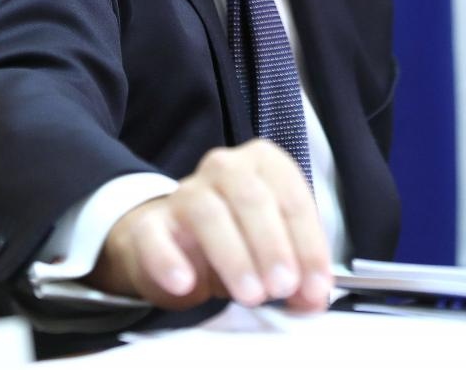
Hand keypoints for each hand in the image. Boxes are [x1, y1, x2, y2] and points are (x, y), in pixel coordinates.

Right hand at [85, 139, 332, 311]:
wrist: (173, 243)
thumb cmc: (236, 239)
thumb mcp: (274, 252)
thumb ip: (298, 273)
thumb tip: (314, 299)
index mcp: (263, 166)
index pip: (292, 197)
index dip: (308, 243)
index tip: (316, 285)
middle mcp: (224, 169)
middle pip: (249, 197)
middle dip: (272, 245)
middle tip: (283, 287)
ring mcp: (184, 193)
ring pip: (207, 213)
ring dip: (233, 255)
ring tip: (251, 294)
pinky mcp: (150, 224)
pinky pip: (154, 235)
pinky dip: (169, 259)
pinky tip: (185, 283)